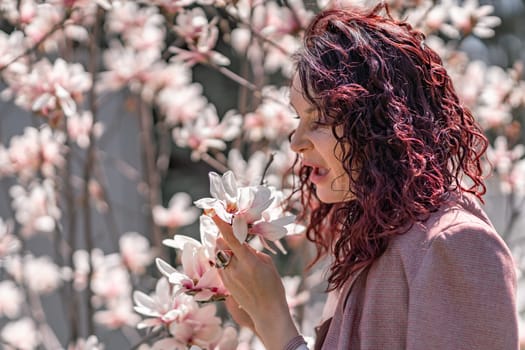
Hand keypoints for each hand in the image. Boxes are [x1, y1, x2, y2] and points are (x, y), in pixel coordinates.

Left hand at [212, 215, 298, 349]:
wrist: (267, 313)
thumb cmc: (273, 287)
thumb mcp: (268, 264)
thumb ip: (253, 252)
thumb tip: (242, 245)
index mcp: (248, 261)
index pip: (230, 238)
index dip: (221, 223)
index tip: (214, 212)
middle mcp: (234, 268)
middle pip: (220, 244)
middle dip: (223, 235)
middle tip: (230, 231)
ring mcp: (227, 277)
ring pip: (218, 254)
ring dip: (223, 248)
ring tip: (234, 249)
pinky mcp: (225, 284)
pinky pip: (220, 265)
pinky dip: (224, 259)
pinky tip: (234, 262)